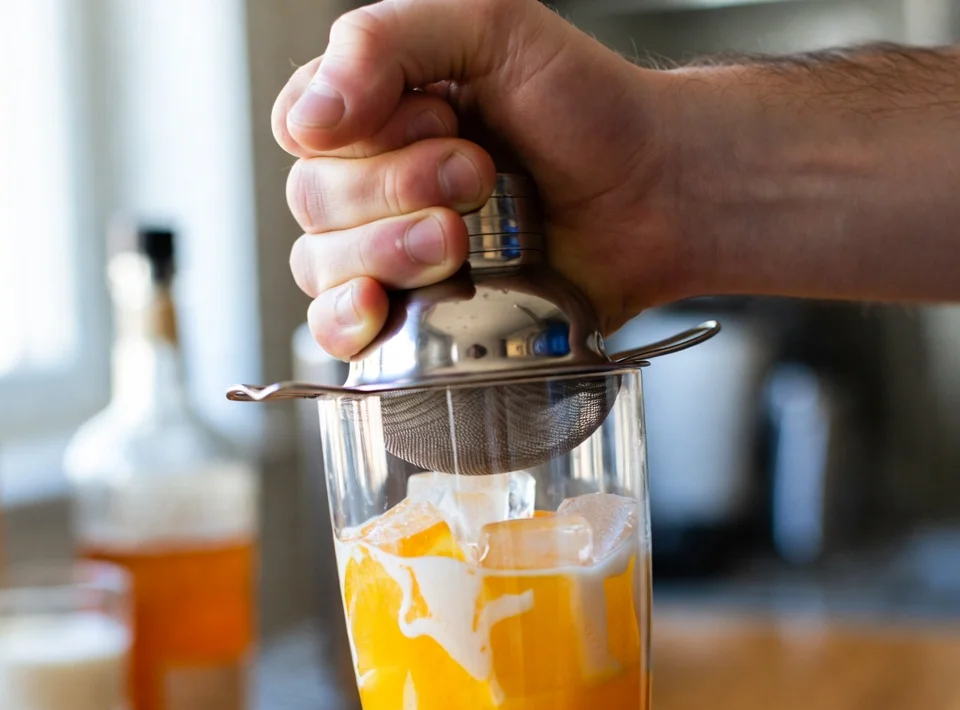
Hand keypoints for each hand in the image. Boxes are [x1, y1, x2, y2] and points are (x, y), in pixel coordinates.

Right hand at [272, 0, 687, 359]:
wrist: (653, 196)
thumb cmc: (586, 109)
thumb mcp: (493, 27)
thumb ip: (388, 41)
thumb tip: (307, 120)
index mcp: (377, 111)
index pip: (300, 129)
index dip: (359, 135)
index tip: (442, 121)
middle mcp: (374, 183)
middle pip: (312, 202)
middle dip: (395, 191)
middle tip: (478, 175)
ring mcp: (391, 254)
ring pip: (321, 266)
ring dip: (387, 252)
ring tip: (463, 240)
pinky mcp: (416, 315)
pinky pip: (339, 332)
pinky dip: (346, 323)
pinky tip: (376, 308)